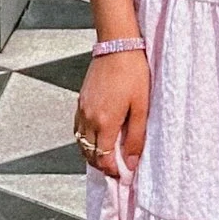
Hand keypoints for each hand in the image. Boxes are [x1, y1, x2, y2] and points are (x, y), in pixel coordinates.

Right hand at [75, 48, 148, 176]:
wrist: (117, 45)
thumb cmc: (132, 72)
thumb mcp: (141, 107)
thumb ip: (135, 138)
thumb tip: (130, 163)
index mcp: (103, 122)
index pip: (103, 159)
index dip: (113, 171)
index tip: (124, 174)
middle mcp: (88, 118)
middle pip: (89, 154)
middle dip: (102, 165)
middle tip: (117, 169)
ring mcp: (82, 108)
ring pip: (81, 142)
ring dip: (92, 154)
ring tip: (108, 156)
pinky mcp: (81, 100)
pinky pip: (78, 128)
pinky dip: (85, 139)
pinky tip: (97, 137)